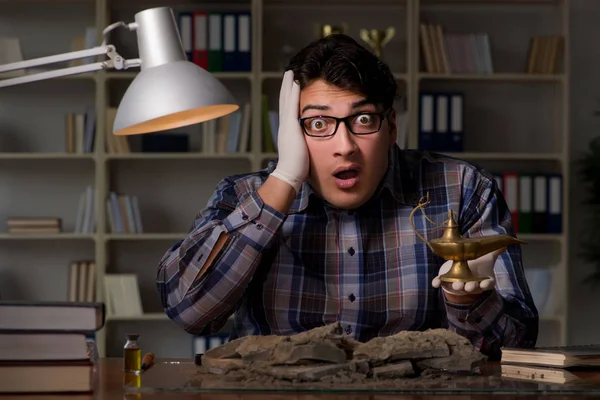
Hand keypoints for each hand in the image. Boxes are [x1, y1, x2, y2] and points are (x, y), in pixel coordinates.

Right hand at [270, 70, 308, 193]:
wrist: (290, 173)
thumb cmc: (298, 167)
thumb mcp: (301, 150)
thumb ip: (304, 143)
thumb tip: (309, 144)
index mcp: (288, 130)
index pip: (288, 110)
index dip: (289, 97)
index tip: (291, 86)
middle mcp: (285, 125)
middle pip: (285, 101)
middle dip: (286, 87)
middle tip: (288, 73)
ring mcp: (286, 125)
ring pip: (286, 100)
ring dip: (288, 85)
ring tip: (290, 72)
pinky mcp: (290, 126)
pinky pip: (292, 106)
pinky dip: (293, 93)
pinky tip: (295, 83)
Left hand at [432, 247, 505, 296]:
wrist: (462, 273)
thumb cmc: (477, 267)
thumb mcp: (486, 259)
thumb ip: (494, 252)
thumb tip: (504, 244)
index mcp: (482, 280)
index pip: (487, 284)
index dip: (486, 284)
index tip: (485, 283)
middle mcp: (471, 284)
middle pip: (472, 287)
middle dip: (471, 287)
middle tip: (469, 286)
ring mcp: (458, 284)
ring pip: (458, 287)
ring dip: (457, 287)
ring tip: (456, 285)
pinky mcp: (446, 282)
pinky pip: (442, 283)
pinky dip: (438, 283)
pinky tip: (435, 282)